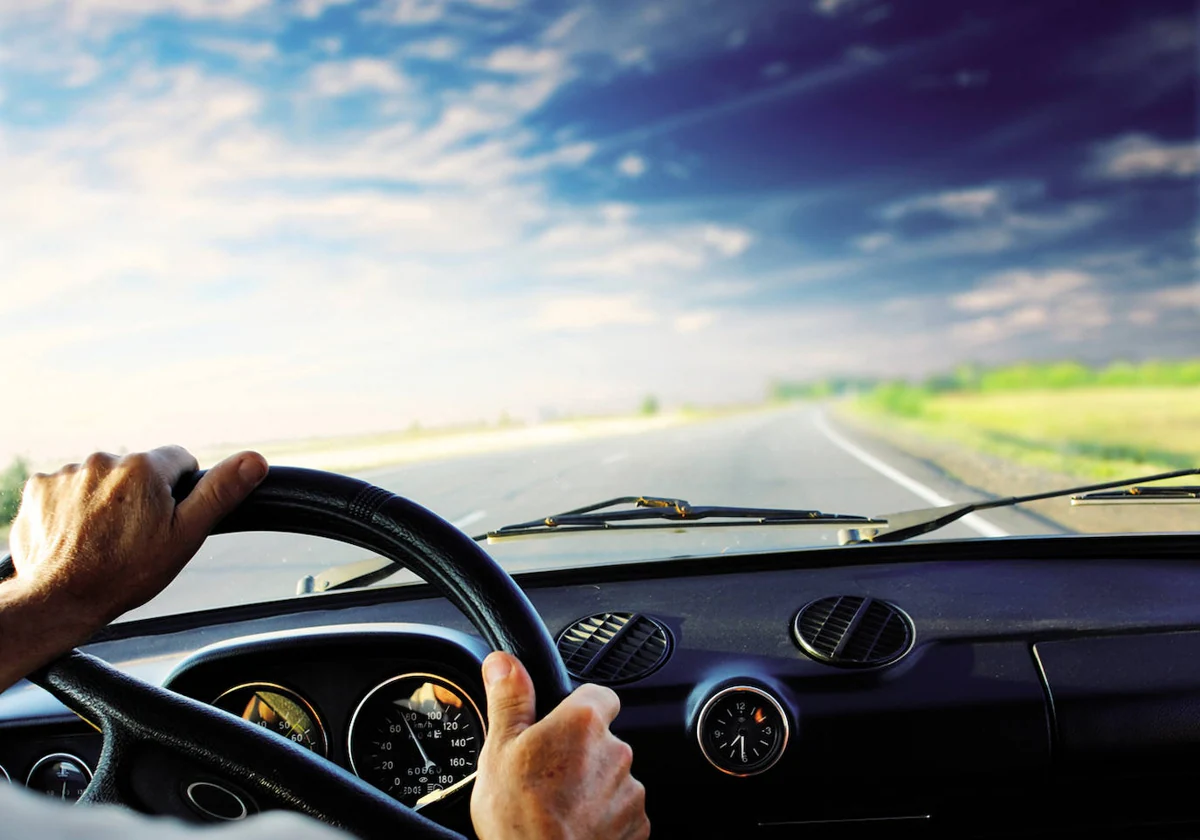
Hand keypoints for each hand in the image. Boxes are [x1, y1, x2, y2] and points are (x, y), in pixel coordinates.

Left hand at [1, 447, 266, 684]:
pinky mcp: (39, 489)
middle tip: (135, 535)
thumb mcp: (185, 535)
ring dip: (105, 501)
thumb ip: (220, 492)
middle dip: (140, 495)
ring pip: (101, 479)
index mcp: (144, 468)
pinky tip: (76, 536)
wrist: (58, 600)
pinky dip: (72, 508)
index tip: (168, 518)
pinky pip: (67, 489)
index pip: (178, 459)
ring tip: (102, 539)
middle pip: (137, 470)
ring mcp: (67, 474)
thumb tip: (255, 459)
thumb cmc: (126, 573)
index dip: (180, 489)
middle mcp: (104, 460)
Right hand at [470, 652, 649, 839]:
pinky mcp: (637, 827)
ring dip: (593, 787)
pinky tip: (573, 828)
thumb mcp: (499, 750)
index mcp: (583, 723)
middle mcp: (616, 752)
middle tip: (546, 776)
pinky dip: (603, 818)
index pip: (599, 694)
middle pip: (603, 739)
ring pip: (612, 777)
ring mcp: (630, 792)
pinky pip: (622, 812)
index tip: (559, 725)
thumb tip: (504, 662)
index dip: (578, 707)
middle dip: (580, 754)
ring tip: (557, 808)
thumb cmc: (519, 819)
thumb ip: (509, 699)